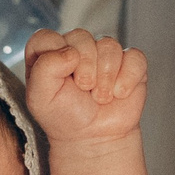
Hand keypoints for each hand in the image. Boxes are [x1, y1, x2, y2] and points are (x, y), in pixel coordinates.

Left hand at [22, 27, 147, 145]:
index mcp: (49, 53)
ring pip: (109, 45)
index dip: (54, 55)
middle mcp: (76, 48)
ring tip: (100, 96)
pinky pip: (134, 57)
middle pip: (80, 36)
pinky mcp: (130, 62)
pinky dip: (127, 79)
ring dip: (105, 77)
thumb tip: (71, 52)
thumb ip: (44, 70)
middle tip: (84, 89)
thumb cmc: (65, 116)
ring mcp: (104, 53)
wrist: (93, 137)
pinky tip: (119, 94)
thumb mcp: (40, 99)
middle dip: (84, 67)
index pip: (45, 37)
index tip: (61, 78)